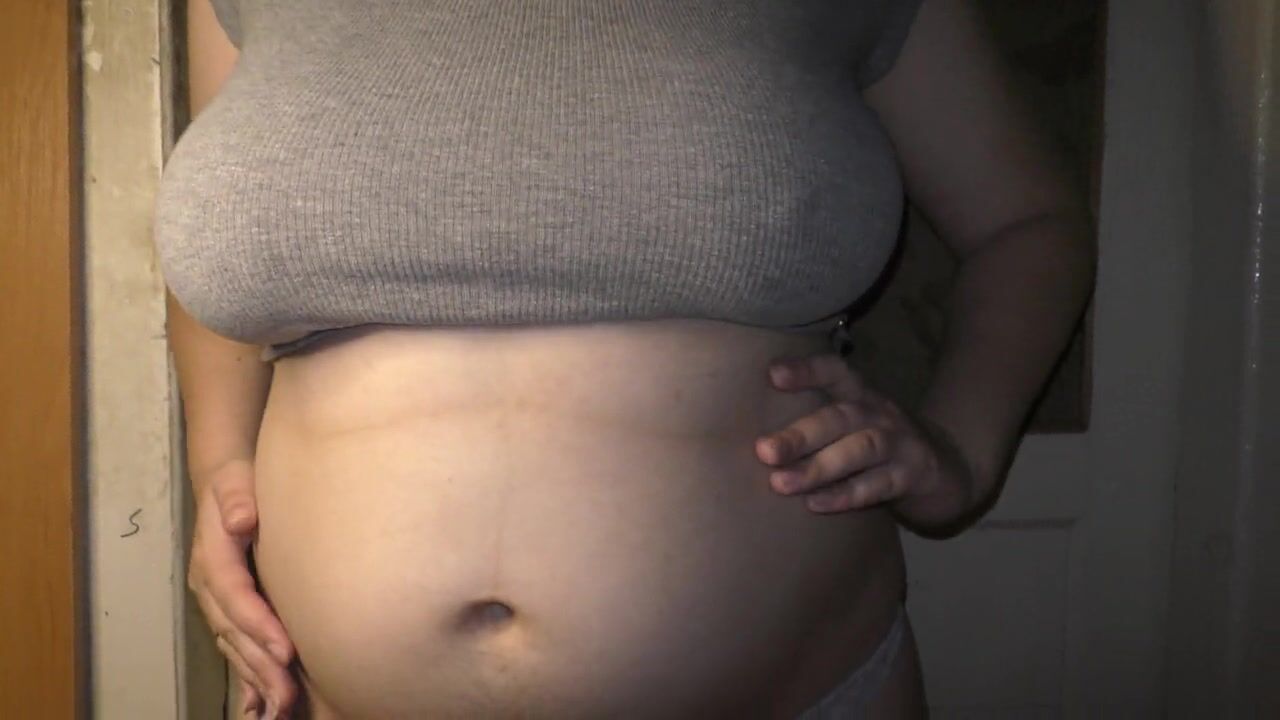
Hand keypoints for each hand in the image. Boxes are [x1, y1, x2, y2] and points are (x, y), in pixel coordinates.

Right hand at [188, 460, 298, 717]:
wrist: (225, 485)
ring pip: (235, 647)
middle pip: (233, 632)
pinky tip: (259, 708)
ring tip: (282, 707)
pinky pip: (236, 649)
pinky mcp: (228, 611)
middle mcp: (209, 585)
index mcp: (212, 556)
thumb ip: (237, 498)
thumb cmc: (237, 483)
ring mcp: (216, 602)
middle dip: (261, 665)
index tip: (286, 648)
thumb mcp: (235, 481)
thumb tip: (243, 518)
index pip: (235, 595)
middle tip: (288, 695)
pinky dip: (247, 679)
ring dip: (257, 679)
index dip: (258, 623)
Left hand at [754, 352, 976, 530]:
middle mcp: (880, 413)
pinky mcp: (915, 474)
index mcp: (861, 395)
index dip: (806, 370)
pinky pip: (880, 484)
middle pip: (841, 416)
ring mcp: (901, 443)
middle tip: (763, 452)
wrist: (947, 469)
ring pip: (860, 449)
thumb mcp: (853, 424)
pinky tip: (817, 504)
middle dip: (800, 434)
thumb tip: (755, 439)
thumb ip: (815, 422)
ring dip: (819, 466)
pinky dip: (848, 494)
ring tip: (781, 484)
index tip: (772, 375)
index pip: (835, 371)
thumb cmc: (879, 446)